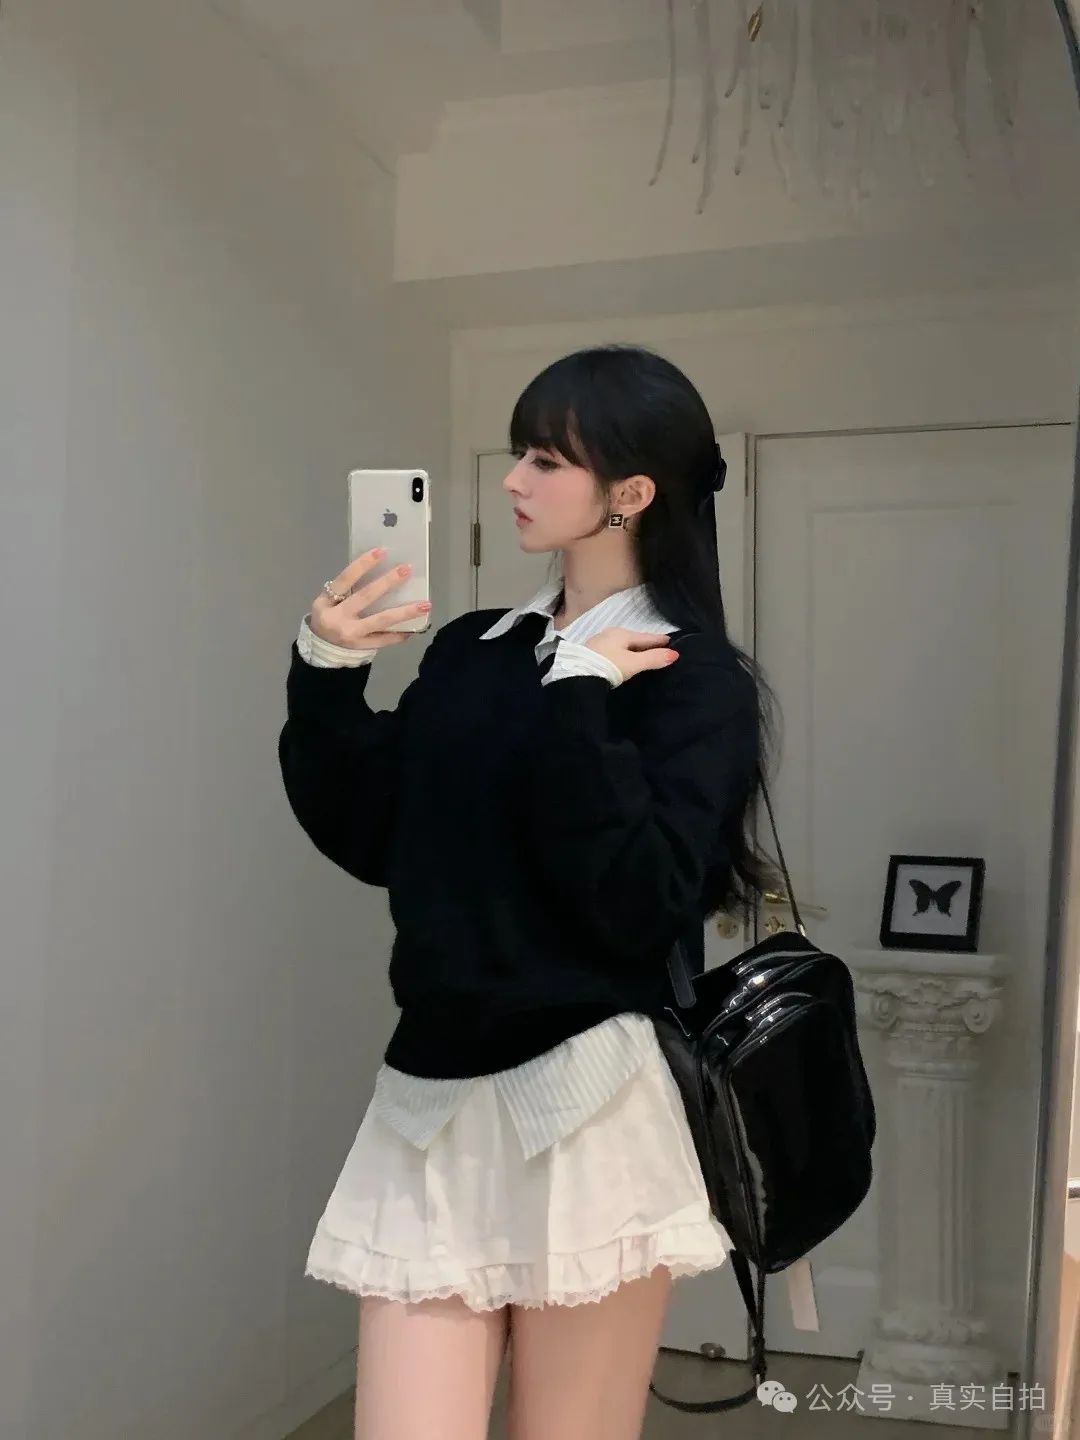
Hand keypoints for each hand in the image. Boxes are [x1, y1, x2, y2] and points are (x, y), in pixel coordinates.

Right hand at [308, 547, 431, 650]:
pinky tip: (416, 626)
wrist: (320, 649)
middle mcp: (338, 618)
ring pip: (382, 620)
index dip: (363, 564)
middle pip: (366, 597)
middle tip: (407, 570)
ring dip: (405, 612)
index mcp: (326, 602)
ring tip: (425, 605)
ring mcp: (352, 635)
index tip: (382, 551)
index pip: (345, 579)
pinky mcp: (363, 648)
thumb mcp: (327, 601)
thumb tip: (380, 570)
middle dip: (388, 582)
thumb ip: (347, 589)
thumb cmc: (328, 616)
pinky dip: (401, 632)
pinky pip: (386, 639)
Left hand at [583, 628, 678, 681]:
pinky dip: (622, 654)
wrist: (576, 675)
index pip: (647, 637)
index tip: (671, 641)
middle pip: (634, 639)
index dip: (660, 640)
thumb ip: (653, 659)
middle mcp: (610, 634)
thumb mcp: (633, 664)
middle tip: (659, 648)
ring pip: (622, 645)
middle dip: (646, 644)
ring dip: (633, 649)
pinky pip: (613, 651)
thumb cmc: (607, 666)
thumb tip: (675, 654)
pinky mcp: (591, 653)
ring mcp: (599, 643)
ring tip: (643, 655)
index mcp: (622, 633)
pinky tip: (623, 660)